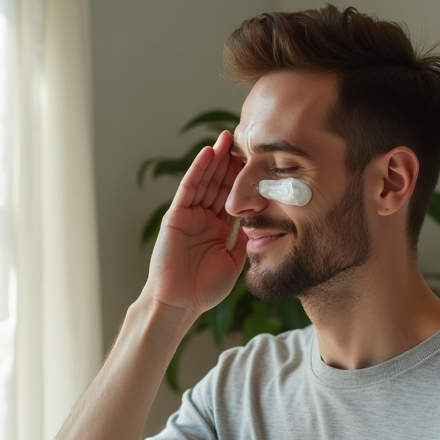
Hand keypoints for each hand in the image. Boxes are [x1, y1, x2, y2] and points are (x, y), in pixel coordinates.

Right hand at [143, 130, 245, 321]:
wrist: (181, 303)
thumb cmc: (204, 289)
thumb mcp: (234, 260)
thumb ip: (244, 239)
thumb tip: (264, 223)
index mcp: (219, 228)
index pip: (234, 197)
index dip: (245, 179)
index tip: (260, 161)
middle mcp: (204, 218)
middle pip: (220, 183)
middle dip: (231, 162)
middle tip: (246, 139)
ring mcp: (189, 214)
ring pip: (205, 180)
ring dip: (216, 158)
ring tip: (227, 136)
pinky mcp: (176, 215)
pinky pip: (188, 187)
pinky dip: (198, 169)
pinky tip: (208, 152)